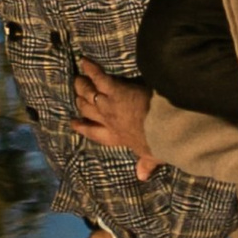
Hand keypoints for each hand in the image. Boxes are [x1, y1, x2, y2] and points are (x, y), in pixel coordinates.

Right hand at [73, 56, 156, 174]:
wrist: (163, 125)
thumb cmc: (160, 141)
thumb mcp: (153, 154)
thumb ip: (146, 164)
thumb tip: (142, 177)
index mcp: (117, 137)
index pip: (95, 133)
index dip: (83, 128)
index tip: (74, 123)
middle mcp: (108, 120)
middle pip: (87, 110)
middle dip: (80, 102)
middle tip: (77, 95)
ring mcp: (108, 104)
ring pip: (88, 93)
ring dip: (82, 85)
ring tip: (78, 79)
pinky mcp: (115, 89)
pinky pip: (99, 77)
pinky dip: (91, 68)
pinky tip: (84, 60)